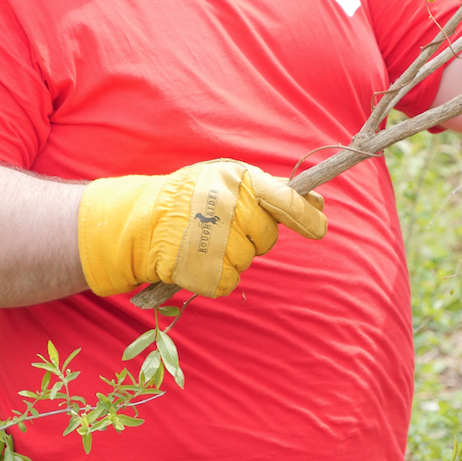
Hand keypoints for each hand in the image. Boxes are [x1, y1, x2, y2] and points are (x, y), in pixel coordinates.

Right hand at [78, 159, 327, 299]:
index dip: (306, 218)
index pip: (285, 201)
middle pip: (267, 237)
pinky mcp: (204, 271)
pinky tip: (199, 258)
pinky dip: (217, 275)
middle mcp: (229, 209)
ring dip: (232, 256)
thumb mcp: (227, 179)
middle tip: (227, 228)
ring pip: (248, 260)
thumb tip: (318, 203)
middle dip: (253, 237)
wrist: (141, 222)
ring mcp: (216, 241)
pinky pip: (229, 281)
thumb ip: (272, 190)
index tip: (320, 229)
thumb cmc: (191, 197)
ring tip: (206, 240)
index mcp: (237, 180)